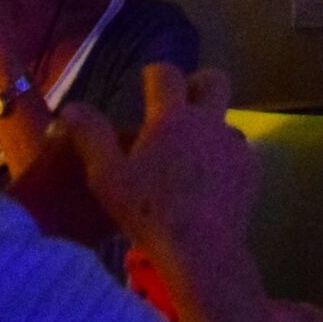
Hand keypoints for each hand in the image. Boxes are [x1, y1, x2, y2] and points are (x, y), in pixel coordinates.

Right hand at [57, 63, 257, 278]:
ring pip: (228, 121)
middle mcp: (208, 122)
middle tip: (182, 103)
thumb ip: (91, 137)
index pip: (166, 74)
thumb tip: (71, 108)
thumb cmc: (149, 212)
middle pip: (214, 81)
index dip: (155, 72)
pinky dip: (225, 160)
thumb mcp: (108, 177)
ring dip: (212, 129)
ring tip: (194, 154)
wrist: (202, 249)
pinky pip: (239, 154)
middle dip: (199, 84)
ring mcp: (233, 146)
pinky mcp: (251, 172)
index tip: (147, 79)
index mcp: (171, 117)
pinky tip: (212, 184)